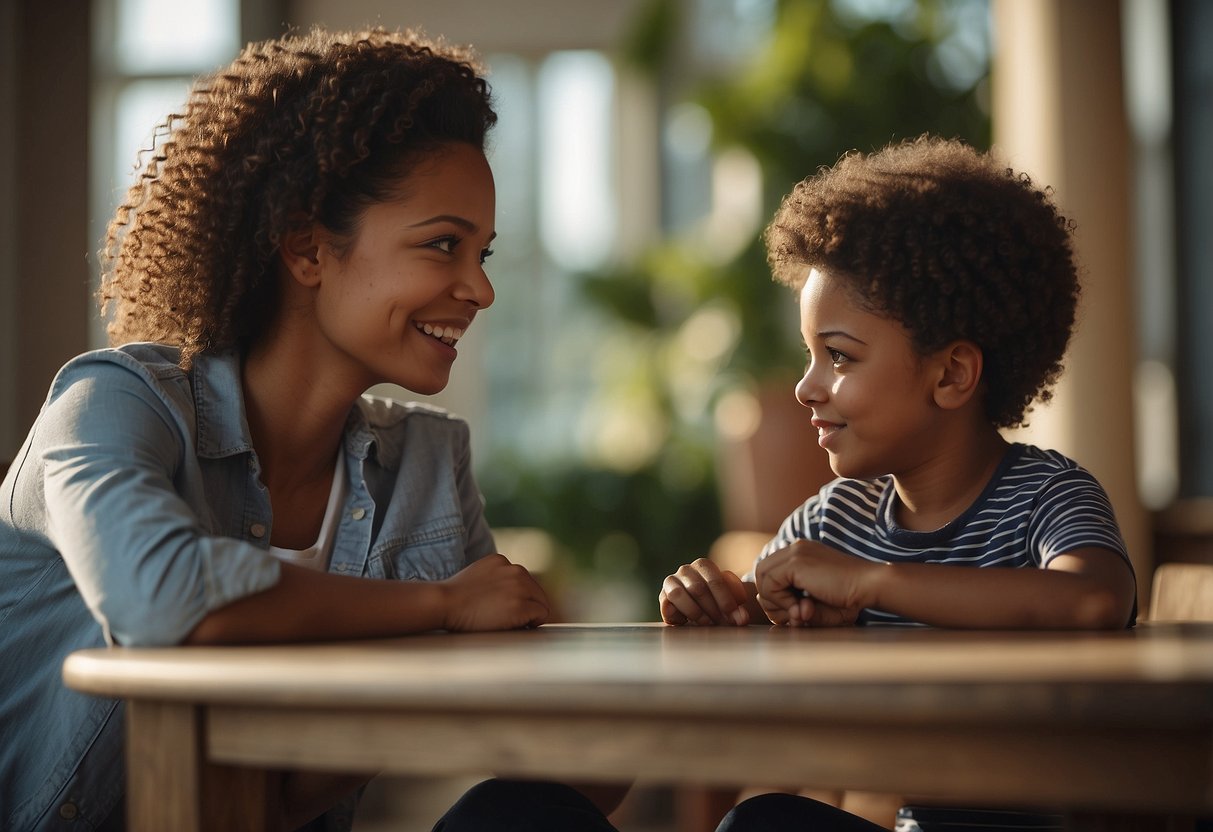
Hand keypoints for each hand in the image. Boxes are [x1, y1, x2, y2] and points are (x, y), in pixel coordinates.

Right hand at [439, 554, 549, 630]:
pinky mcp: (521, 605)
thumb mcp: (478, 575)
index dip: (517, 597)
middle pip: (535, 591)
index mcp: (502, 561)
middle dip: (527, 605)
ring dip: (530, 614)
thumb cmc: (454, 597)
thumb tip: (508, 593)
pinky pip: (541, 615)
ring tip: (510, 623)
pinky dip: (533, 623)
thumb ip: (495, 578)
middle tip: (508, 619)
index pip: (522, 580)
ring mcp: (520, 587)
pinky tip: (515, 626)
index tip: (505, 608)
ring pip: (541, 603)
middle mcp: (515, 570)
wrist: (444, 603)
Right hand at [660, 558, 753, 625]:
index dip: (725, 600)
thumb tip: (741, 618)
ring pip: (678, 594)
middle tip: (723, 624)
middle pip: (698, 589)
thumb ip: (738, 608)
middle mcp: (685, 570)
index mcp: (704, 565)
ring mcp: (671, 582)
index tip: (735, 617)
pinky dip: (678, 616)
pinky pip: (666, 605)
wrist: (701, 605)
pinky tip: (688, 623)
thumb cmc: (718, 600)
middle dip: (713, 609)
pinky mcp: (663, 597)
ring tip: (707, 624)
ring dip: (695, 612)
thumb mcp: (731, 600)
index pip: (715, 581)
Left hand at [754, 541, 871, 626]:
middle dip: (771, 600)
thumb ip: (788, 600)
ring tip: (801, 611)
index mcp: (801, 553)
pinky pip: (770, 584)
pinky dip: (781, 601)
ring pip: (762, 578)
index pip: (769, 572)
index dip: (774, 596)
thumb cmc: (848, 598)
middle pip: (761, 573)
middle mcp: (795, 548)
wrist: (869, 587)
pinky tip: (803, 607)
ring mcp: (795, 552)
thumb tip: (760, 598)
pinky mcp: (796, 562)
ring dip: (777, 602)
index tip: (792, 612)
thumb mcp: (814, 600)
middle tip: (793, 616)